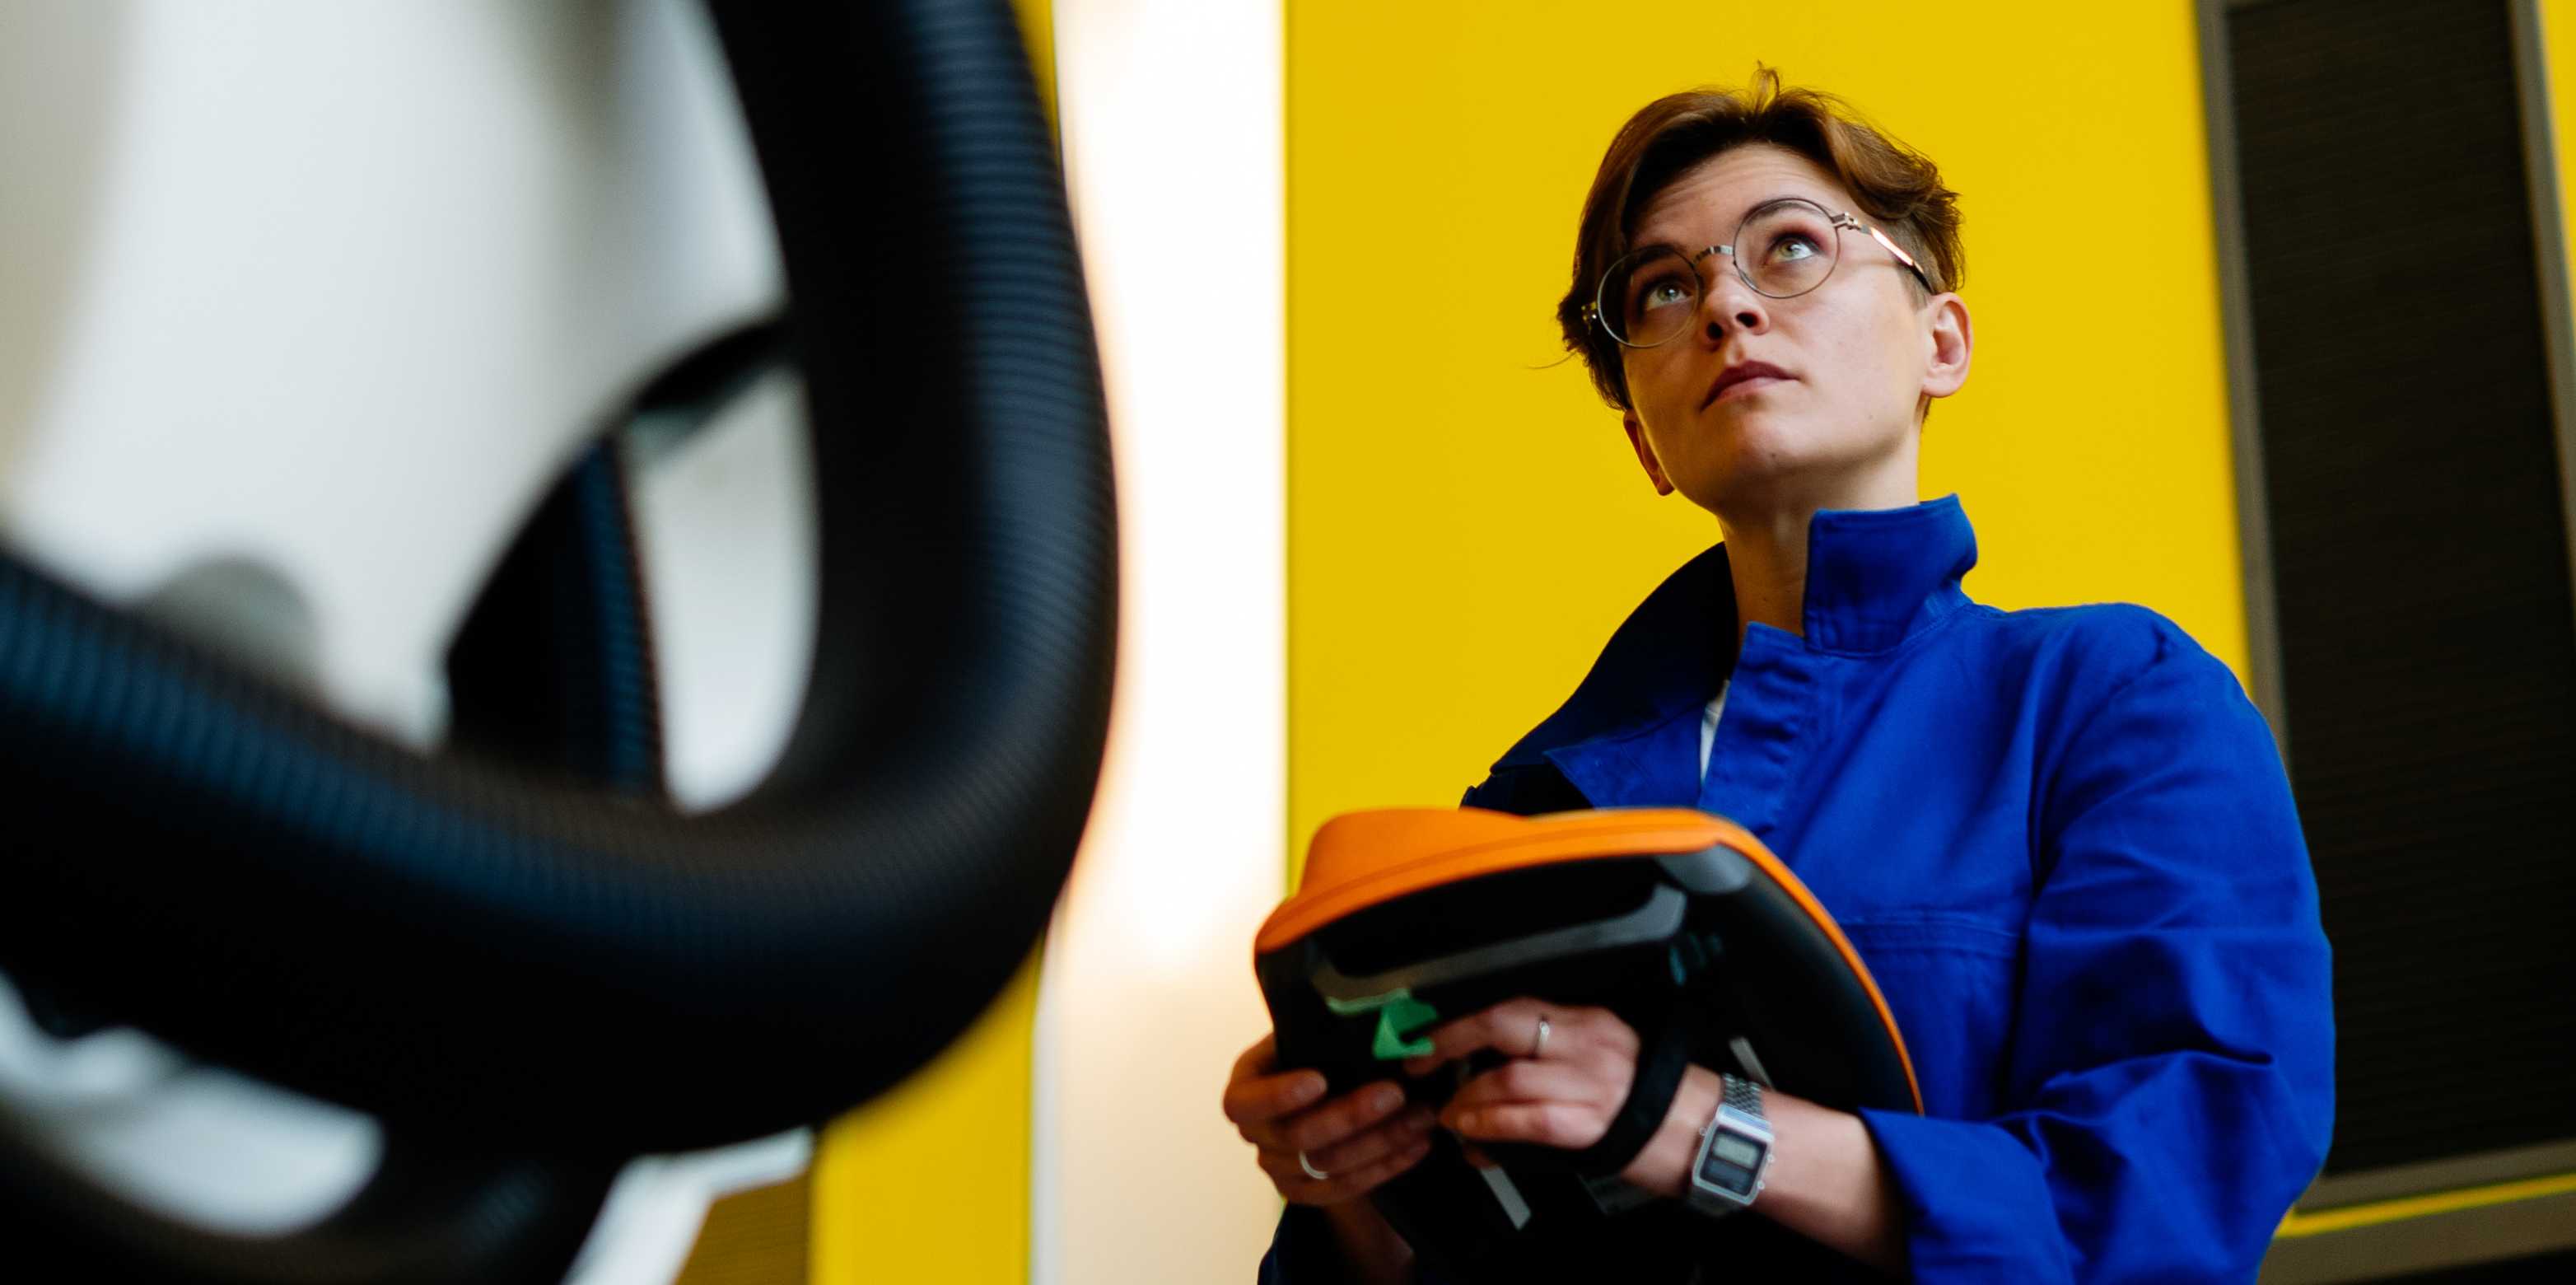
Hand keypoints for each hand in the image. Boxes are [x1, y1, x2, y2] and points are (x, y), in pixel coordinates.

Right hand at [1223, 1034, 1436, 1205]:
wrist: (1327, 1092)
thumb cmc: (1315, 1054)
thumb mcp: (1306, 1034)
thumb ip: (1316, 1027)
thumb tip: (1339, 996)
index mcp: (1245, 1088)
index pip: (1244, 1103)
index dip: (1278, 1096)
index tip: (1319, 1081)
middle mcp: (1255, 1134)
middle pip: (1296, 1137)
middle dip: (1349, 1116)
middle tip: (1395, 1093)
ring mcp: (1278, 1168)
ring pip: (1327, 1166)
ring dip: (1380, 1141)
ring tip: (1421, 1116)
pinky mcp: (1306, 1193)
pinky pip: (1346, 1189)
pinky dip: (1386, 1167)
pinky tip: (1418, 1144)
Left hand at [1401, 997, 1681, 1189]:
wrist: (1708, 1134)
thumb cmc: (1652, 1101)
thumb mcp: (1602, 1061)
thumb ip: (1549, 1062)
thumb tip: (1486, 1072)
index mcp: (1588, 1022)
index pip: (1515, 1007)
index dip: (1462, 1020)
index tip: (1429, 1034)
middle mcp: (1587, 1044)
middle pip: (1504, 1026)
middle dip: (1450, 1042)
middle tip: (1420, 1062)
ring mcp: (1589, 1083)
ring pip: (1507, 1080)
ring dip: (1466, 1100)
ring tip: (1449, 1114)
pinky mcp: (1591, 1125)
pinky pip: (1526, 1121)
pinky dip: (1491, 1129)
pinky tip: (1474, 1137)